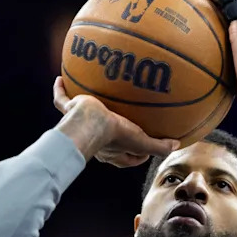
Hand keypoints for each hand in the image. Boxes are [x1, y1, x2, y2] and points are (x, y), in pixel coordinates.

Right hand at [52, 77, 179, 167]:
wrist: (90, 123)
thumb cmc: (114, 135)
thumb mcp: (141, 141)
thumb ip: (159, 146)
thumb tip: (177, 145)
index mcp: (113, 151)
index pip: (127, 158)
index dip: (139, 155)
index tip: (148, 148)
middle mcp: (95, 140)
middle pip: (104, 140)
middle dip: (112, 133)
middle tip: (123, 124)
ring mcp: (80, 123)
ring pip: (82, 118)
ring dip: (85, 111)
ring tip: (90, 102)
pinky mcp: (71, 109)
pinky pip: (62, 100)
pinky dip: (60, 90)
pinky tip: (60, 79)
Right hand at [190, 0, 236, 113]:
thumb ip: (234, 18)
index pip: (226, 3)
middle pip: (223, 13)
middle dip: (207, 2)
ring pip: (220, 29)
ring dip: (206, 21)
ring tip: (189, 17)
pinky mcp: (235, 64)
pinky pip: (217, 46)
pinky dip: (206, 41)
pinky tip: (194, 50)